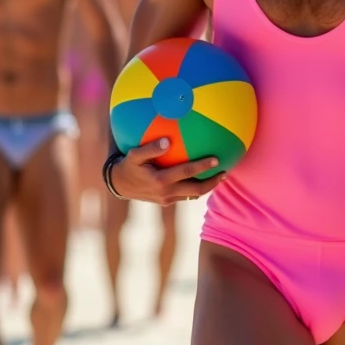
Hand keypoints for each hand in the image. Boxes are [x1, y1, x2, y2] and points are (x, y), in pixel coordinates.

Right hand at [110, 138, 224, 204]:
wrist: (118, 186)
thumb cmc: (127, 166)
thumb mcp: (134, 156)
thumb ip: (150, 149)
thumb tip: (167, 142)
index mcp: (160, 180)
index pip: (186, 172)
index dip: (202, 167)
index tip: (217, 160)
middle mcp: (166, 193)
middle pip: (196, 190)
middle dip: (213, 182)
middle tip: (225, 172)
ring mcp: (167, 199)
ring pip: (193, 195)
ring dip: (207, 187)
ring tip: (220, 177)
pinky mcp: (167, 202)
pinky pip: (186, 196)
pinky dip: (197, 189)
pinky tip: (203, 179)